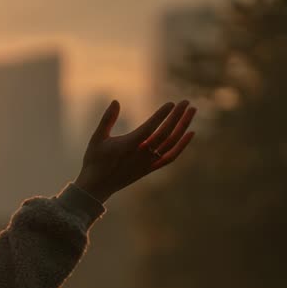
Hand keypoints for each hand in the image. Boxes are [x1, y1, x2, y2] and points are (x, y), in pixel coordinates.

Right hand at [75, 99, 195, 202]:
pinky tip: (190, 133)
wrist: (97, 186)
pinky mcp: (150, 168)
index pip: (150, 128)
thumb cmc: (95, 160)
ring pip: (171, 143)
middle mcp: (141, 154)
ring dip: (183, 126)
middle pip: (165, 133)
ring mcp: (148, 162)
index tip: (172, 103)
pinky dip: (182, 145)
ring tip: (191, 111)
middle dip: (177, 116)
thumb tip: (115, 101)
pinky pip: (170, 156)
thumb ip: (107, 119)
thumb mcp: (97, 138)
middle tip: (186, 102)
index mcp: (128, 146)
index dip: (161, 115)